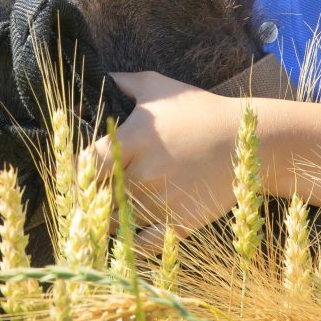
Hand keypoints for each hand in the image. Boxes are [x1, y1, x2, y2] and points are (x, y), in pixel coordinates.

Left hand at [85, 72, 245, 246]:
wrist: (247, 141)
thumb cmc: (200, 110)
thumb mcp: (160, 87)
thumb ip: (123, 82)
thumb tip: (96, 77)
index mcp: (136, 140)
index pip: (89, 163)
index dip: (74, 170)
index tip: (72, 170)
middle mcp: (146, 174)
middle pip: (99, 196)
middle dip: (88, 195)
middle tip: (84, 192)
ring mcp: (164, 202)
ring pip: (116, 221)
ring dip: (106, 218)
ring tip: (102, 211)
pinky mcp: (182, 223)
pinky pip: (143, 244)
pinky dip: (129, 242)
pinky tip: (124, 232)